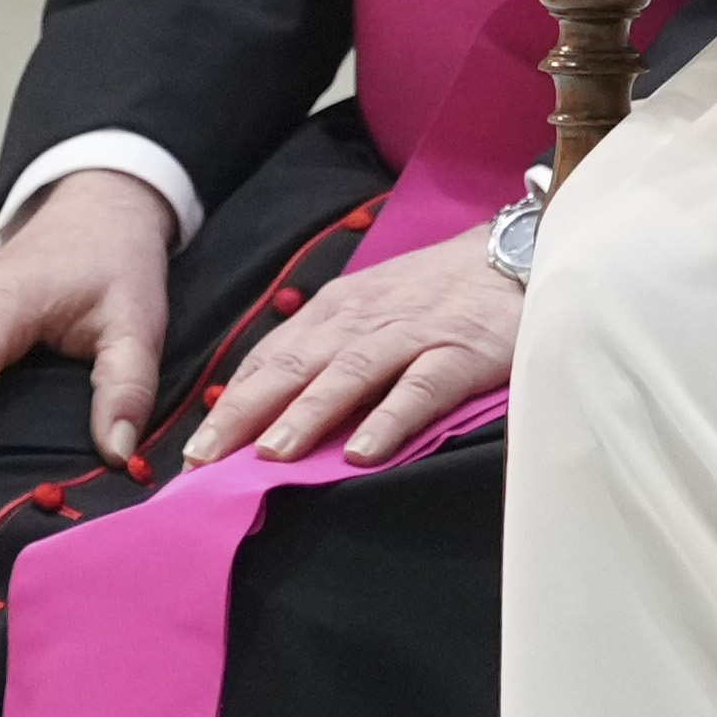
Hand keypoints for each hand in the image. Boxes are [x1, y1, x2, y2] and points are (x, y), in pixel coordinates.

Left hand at [178, 227, 522, 469]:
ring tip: (271, 456)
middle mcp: (362, 320)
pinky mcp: (459, 352)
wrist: (520, 254)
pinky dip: (389, 419)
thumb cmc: (441, 293)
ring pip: (348, 375)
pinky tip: (363, 452)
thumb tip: (273, 408)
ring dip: (306, 415)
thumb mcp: (373, 309)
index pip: (270, 361)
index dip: (231, 406)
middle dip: (244, 415)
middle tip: (205, 462)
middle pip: (292, 368)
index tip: (195, 452)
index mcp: (335, 312)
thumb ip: (328, 351)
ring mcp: (410, 335)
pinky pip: (419, 388)